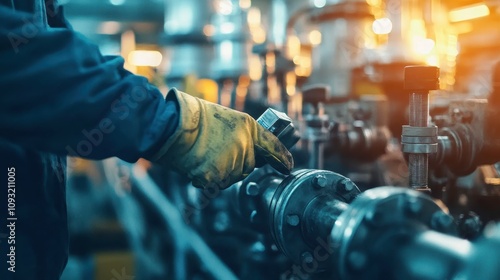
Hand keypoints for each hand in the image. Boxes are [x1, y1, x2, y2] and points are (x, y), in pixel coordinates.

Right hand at [152, 89, 292, 188]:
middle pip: (249, 165)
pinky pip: (217, 183)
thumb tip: (250, 153)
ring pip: (233, 176)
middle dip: (237, 161)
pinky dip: (208, 178)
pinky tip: (198, 164)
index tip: (289, 165)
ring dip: (222, 170)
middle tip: (217, 149)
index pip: (273, 146)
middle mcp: (245, 147)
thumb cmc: (196, 118)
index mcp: (249, 128)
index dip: (283, 157)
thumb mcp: (228, 119)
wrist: (173, 126)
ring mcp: (231, 164)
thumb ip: (243, 136)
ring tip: (205, 154)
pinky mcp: (217, 178)